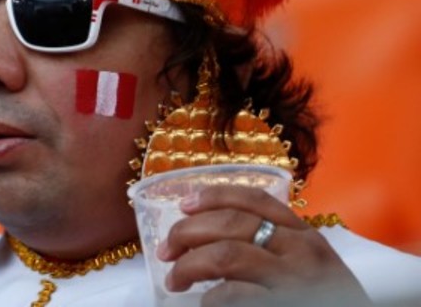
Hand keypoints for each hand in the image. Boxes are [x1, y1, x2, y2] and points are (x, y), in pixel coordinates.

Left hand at [156, 184, 372, 305]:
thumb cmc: (325, 302)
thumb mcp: (309, 268)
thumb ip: (273, 248)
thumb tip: (210, 240)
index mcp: (304, 236)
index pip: (253, 199)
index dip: (213, 196)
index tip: (184, 205)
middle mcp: (302, 251)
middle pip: (231, 223)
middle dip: (187, 233)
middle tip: (165, 251)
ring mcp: (297, 281)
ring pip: (226, 255)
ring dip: (188, 266)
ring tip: (174, 280)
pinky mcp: (288, 304)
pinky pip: (236, 294)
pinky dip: (211, 298)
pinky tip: (204, 303)